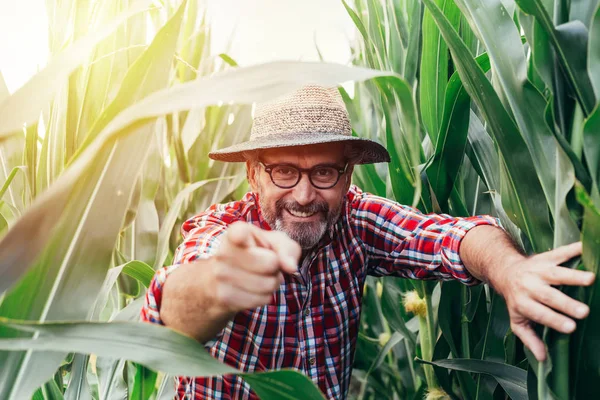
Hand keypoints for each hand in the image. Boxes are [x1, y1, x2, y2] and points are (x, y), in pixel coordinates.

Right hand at [207, 221, 300, 313]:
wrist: (225, 278)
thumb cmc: (257, 253)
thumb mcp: (275, 243)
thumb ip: (287, 249)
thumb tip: (291, 268)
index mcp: (236, 233)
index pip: (238, 234)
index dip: (240, 236)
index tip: (239, 237)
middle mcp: (223, 252)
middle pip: (271, 263)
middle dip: (276, 266)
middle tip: (265, 263)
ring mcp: (220, 276)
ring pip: (268, 284)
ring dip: (271, 283)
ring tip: (259, 276)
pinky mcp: (223, 297)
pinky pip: (262, 299)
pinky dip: (264, 296)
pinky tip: (252, 289)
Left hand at [495, 242, 594, 360]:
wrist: (504, 271)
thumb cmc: (516, 300)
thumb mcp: (517, 320)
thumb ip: (529, 338)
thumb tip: (543, 358)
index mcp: (523, 303)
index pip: (539, 313)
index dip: (554, 320)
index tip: (571, 328)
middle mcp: (529, 286)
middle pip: (548, 295)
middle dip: (565, 303)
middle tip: (584, 312)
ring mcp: (538, 270)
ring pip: (555, 273)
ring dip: (573, 276)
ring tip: (591, 279)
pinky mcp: (545, 257)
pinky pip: (559, 252)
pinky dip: (573, 249)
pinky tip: (586, 247)